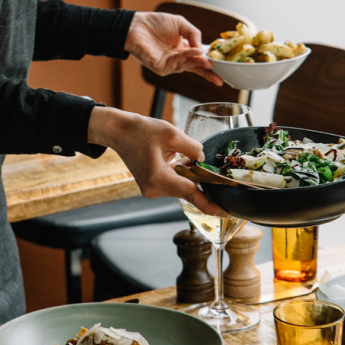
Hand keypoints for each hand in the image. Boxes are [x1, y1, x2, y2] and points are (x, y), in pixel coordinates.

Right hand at [87, 108, 226, 215]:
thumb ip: (193, 149)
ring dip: (190, 174)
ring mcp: (152, 188)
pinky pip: (174, 181)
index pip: (191, 195)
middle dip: (202, 180)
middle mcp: (154, 189)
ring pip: (181, 185)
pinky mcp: (152, 184)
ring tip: (187, 155)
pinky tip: (182, 158)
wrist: (118, 131)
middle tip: (217, 172)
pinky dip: (181, 173)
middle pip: (187, 189)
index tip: (225, 212)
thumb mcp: (172, 134)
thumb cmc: (140, 131)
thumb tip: (203, 160)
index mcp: (159, 179)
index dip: (210, 205)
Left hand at [125, 11, 222, 85]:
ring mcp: (169, 64)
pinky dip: (186, 57)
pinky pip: (176, 64)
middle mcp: (177, 59)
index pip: (199, 60)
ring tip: (206, 58)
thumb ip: (194, 34)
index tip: (222, 69)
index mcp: (183, 49)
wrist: (136, 24)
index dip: (210, 65)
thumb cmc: (156, 23)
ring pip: (188, 65)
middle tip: (220, 75)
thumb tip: (203, 49)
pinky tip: (193, 52)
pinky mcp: (160, 67)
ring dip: (197, 61)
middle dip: (208, 72)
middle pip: (196, 68)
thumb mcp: (182, 24)